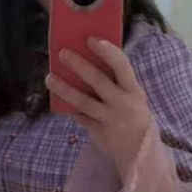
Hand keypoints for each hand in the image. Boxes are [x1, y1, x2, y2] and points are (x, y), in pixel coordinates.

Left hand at [46, 38, 152, 178]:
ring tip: (50, 78)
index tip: (92, 39)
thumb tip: (92, 59)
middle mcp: (123, 104)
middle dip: (79, 65)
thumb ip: (118, 83)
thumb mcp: (134, 98)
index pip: (122, 66)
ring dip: (65, 89)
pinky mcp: (99, 134)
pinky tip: (58, 101)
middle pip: (98, 81)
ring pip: (83, 102)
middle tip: (62, 53)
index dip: (107, 51)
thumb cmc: (135, 116)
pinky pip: (80, 118)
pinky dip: (70, 109)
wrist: (141, 152)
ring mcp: (110, 120)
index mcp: (134, 91)